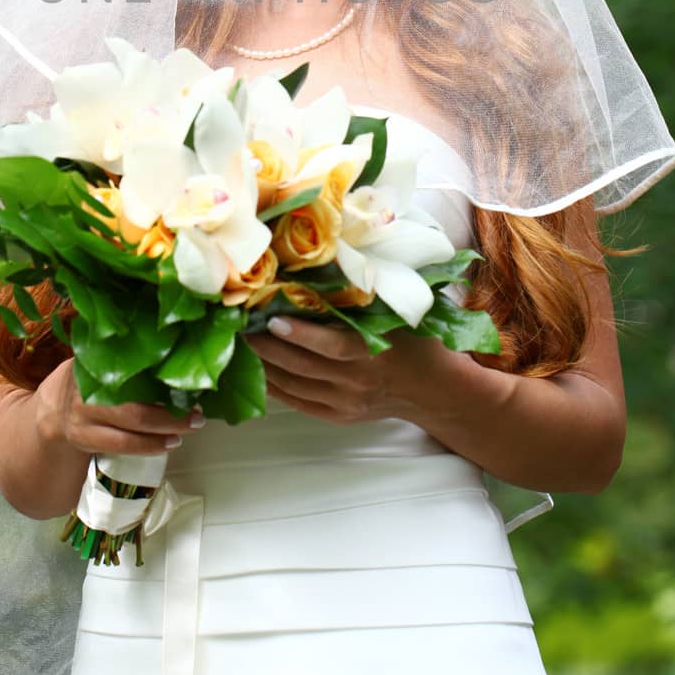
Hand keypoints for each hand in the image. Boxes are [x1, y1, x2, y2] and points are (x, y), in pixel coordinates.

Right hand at [33, 357, 204, 456]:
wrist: (53, 409)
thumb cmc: (89, 378)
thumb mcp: (98, 359)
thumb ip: (123, 353)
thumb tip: (172, 341)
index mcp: (93, 366)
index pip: (128, 369)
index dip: (159, 376)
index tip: (186, 378)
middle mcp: (86, 392)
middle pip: (134, 409)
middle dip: (170, 415)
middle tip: (197, 414)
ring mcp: (84, 419)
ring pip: (128, 432)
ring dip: (162, 434)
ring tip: (187, 430)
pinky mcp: (85, 440)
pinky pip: (121, 447)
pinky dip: (147, 447)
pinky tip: (167, 443)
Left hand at [245, 315, 458, 425]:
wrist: (433, 389)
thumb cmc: (415, 340)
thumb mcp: (397, 313)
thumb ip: (367, 295)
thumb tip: (332, 258)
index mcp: (373, 352)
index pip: (330, 346)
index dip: (299, 334)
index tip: (271, 317)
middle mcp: (356, 382)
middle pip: (301, 366)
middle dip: (266, 345)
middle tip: (240, 322)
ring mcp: (345, 403)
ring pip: (293, 385)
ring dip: (264, 363)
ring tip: (243, 340)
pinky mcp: (337, 415)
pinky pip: (297, 402)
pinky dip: (275, 385)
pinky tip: (259, 366)